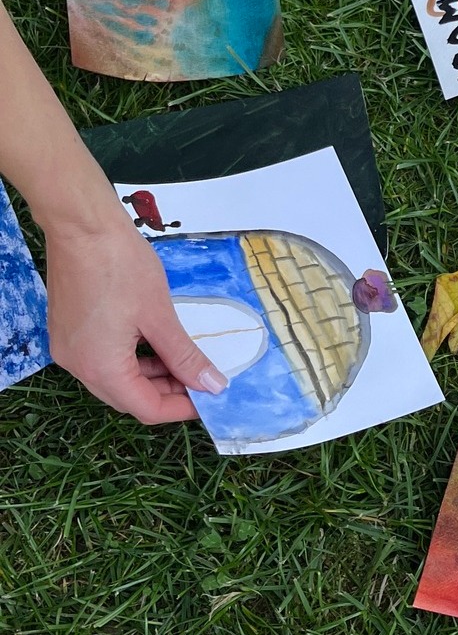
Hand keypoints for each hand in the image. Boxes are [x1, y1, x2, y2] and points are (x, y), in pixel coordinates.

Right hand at [44, 214, 225, 424]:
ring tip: (184, 362)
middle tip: (201, 380)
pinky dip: (132, 360)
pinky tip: (157, 346)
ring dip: (151, 377)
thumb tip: (212, 385)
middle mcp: (77, 365)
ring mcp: (69, 348)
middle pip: (127, 398)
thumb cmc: (121, 267)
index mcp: (99, 367)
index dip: (180, 409)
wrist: (82, 226)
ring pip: (115, 380)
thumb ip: (185, 356)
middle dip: (167, 394)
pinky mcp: (69, 331)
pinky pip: (102, 360)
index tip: (209, 399)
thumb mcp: (161, 316)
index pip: (145, 408)